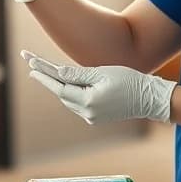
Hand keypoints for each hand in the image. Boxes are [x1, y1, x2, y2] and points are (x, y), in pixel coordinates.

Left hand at [22, 50, 176, 123]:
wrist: (149, 98)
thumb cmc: (128, 81)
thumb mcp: (102, 73)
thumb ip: (78, 75)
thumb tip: (58, 73)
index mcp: (88, 102)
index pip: (59, 86)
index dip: (44, 75)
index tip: (31, 65)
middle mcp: (87, 113)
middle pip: (61, 93)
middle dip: (47, 78)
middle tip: (31, 64)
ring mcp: (91, 117)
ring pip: (68, 99)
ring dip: (58, 85)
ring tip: (43, 69)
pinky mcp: (96, 117)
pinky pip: (78, 103)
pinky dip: (71, 92)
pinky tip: (66, 82)